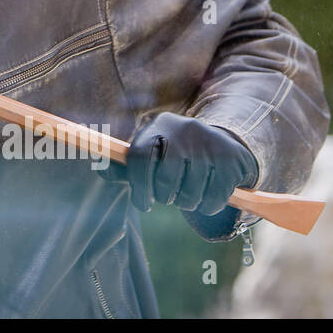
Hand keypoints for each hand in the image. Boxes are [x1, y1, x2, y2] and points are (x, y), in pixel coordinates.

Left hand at [111, 112, 258, 214]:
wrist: (224, 143)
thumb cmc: (176, 155)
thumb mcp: (151, 155)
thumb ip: (124, 167)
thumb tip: (101, 172)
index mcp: (159, 126)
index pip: (140, 157)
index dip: (138, 186)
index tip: (143, 203)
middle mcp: (184, 130)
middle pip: (165, 178)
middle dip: (164, 196)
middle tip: (168, 197)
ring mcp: (210, 144)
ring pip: (189, 193)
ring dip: (186, 203)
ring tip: (187, 194)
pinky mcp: (231, 161)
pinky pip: (213, 199)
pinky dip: (207, 206)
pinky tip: (206, 197)